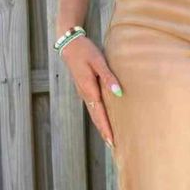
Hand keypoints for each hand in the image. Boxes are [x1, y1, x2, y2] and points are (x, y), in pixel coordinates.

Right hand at [59, 34, 122, 148]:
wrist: (69, 44)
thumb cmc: (86, 50)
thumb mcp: (98, 61)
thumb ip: (109, 77)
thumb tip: (119, 93)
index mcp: (89, 90)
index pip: (100, 114)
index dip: (106, 129)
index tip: (112, 142)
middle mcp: (85, 95)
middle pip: (96, 118)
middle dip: (104, 132)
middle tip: (113, 146)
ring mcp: (84, 93)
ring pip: (94, 114)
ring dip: (101, 126)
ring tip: (109, 138)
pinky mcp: (84, 90)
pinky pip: (93, 108)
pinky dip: (98, 117)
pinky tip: (104, 120)